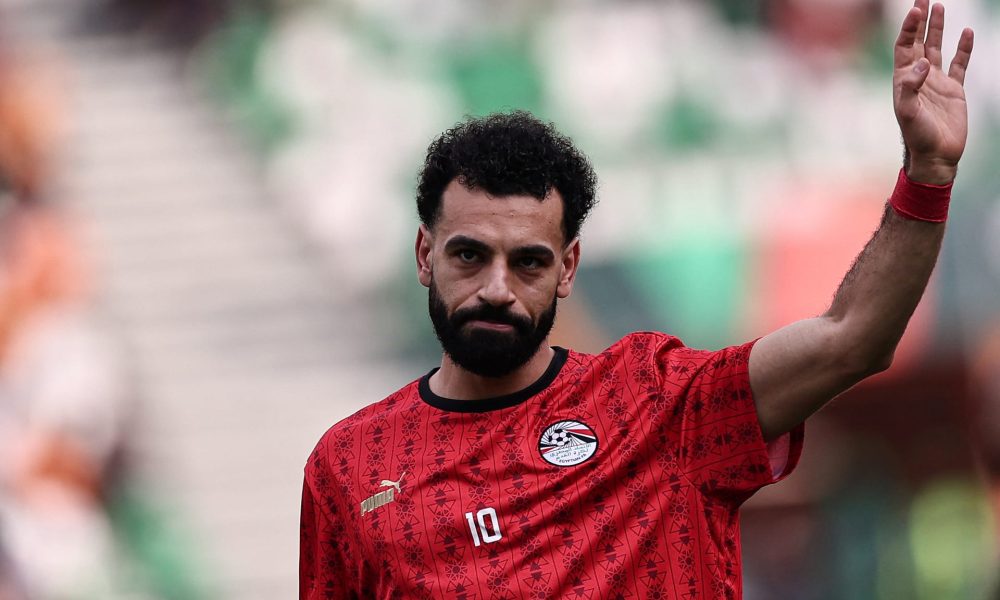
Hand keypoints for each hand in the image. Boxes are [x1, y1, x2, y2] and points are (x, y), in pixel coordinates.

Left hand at [893, 0, 973, 183]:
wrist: (936, 155)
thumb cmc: (917, 136)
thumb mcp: (908, 113)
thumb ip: (911, 88)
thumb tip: (922, 64)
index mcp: (904, 80)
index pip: (905, 47)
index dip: (909, 28)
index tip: (915, 9)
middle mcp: (919, 77)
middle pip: (919, 42)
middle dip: (920, 21)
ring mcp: (937, 82)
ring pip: (937, 48)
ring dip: (938, 28)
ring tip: (939, 6)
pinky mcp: (954, 90)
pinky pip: (960, 63)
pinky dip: (963, 48)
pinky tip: (967, 32)